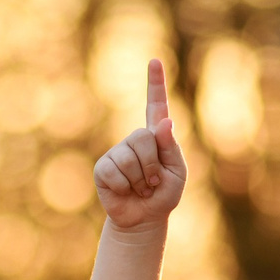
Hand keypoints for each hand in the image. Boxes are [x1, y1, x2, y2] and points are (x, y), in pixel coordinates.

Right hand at [93, 59, 188, 232]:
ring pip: (129, 158)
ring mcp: (116, 152)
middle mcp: (134, 139)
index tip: (155, 60)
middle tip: (153, 182)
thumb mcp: (177, 172)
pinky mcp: (103, 168)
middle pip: (143, 137)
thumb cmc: (163, 194)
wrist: (143, 219)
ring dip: (140, 180)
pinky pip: (115, 172)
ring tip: (141, 189)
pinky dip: (124, 187)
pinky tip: (125, 191)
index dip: (155, 83)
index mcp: (156, 137)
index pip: (156, 105)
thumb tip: (164, 122)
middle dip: (152, 165)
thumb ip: (171, 148)